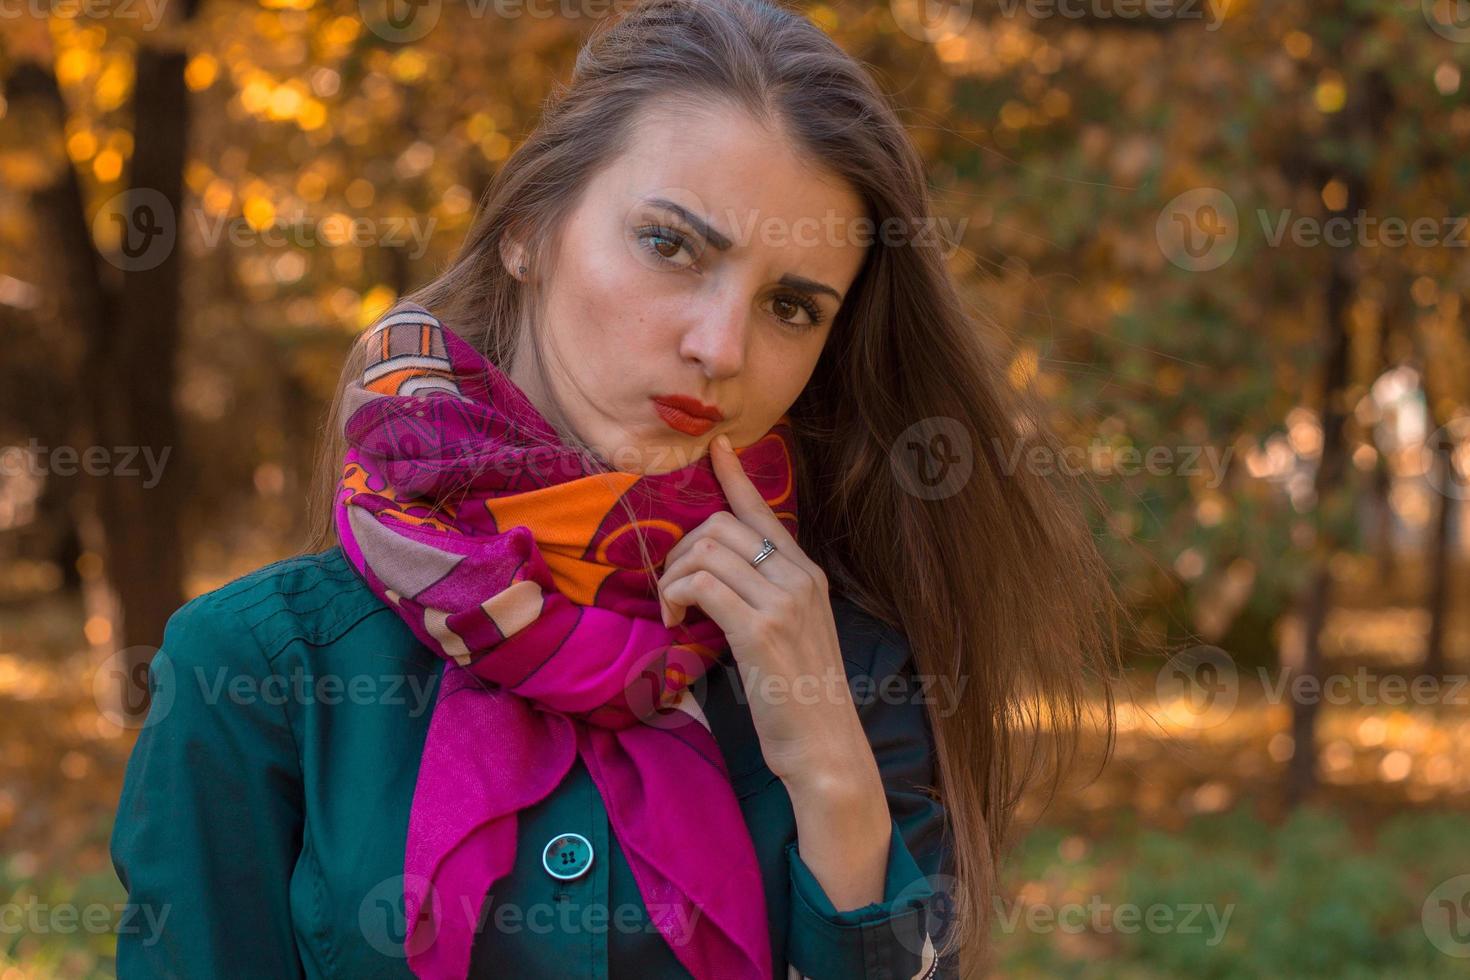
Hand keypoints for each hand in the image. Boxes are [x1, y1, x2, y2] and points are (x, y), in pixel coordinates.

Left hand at [655, 433, 879, 795]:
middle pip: (722, 526)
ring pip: (707, 552)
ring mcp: (782, 602)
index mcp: (807, 574)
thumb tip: (719, 579)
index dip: (734, 476)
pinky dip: (677, 597)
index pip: (764, 512)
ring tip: (672, 611)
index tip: (715, 447)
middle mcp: (799, 578)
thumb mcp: (791, 636)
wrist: (826, 749)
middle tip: (671, 591)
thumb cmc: (800, 700)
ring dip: (674, 577)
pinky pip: (702, 586)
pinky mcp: (760, 630)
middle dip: (682, 550)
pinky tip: (675, 622)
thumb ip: (764, 599)